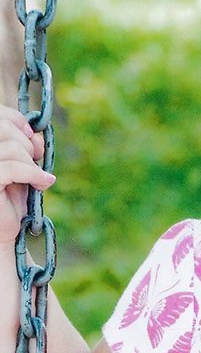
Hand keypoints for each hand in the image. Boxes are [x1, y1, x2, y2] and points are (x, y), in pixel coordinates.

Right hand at [0, 106, 53, 245]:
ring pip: (10, 148)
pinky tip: (45, 182)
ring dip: (31, 162)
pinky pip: (12, 168)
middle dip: (26, 143)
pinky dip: (33, 173)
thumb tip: (36, 134)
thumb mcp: (23, 166)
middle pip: (3, 128)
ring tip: (37, 179)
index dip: (15, 119)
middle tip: (35, 161)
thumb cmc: (10, 198)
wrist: (4, 232)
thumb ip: (27, 146)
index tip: (30, 135)